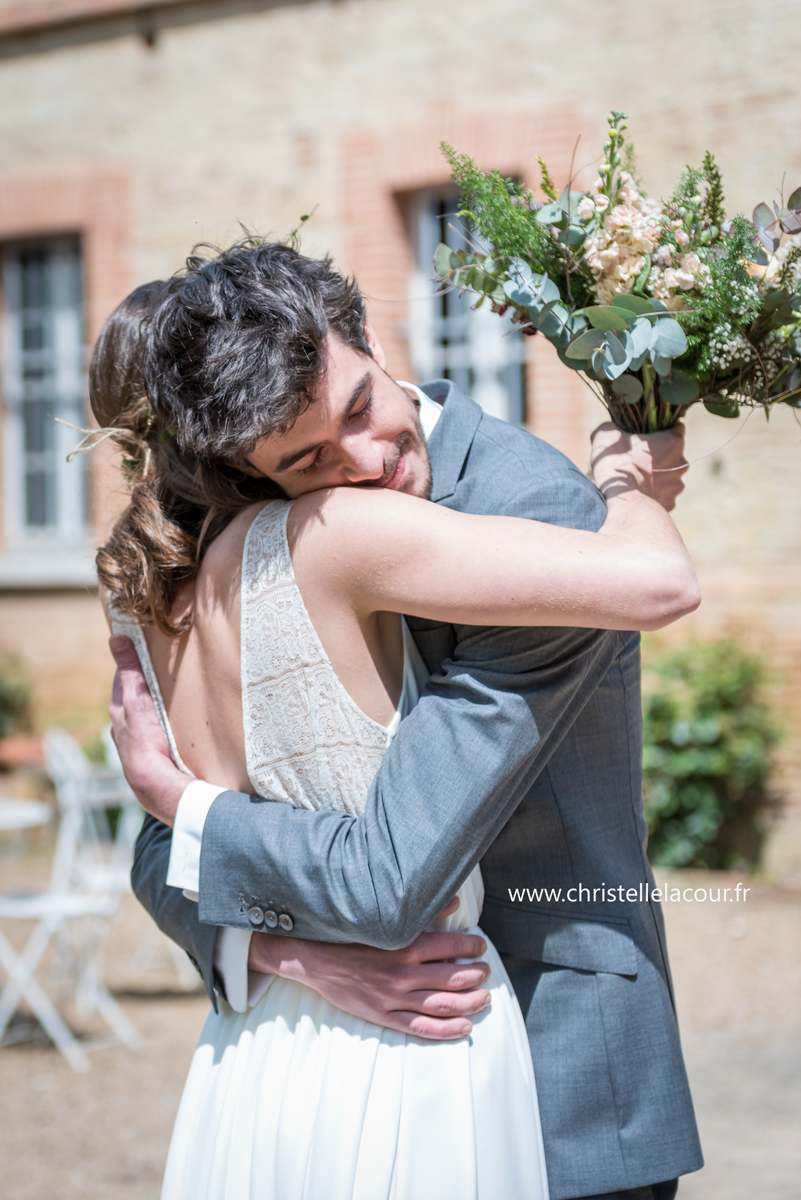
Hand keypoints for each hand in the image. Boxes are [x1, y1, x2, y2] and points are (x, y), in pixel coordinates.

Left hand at [108, 635, 188, 825]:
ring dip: (159, 707)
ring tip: (176, 697)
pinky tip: (179, 725)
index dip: (133, 663)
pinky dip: (166, 725)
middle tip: (165, 669)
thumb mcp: (137, 699)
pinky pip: (159, 733)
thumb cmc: (145, 741)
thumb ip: (129, 670)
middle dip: (148, 685)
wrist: (157, 783)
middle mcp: (125, 728)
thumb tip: (116, 637)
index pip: (124, 678)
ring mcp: (139, 743)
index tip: (144, 648)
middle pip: (136, 698)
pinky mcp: (154, 755)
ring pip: (148, 717)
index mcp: (120, 711)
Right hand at [249, 908, 490, 1040]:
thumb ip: (421, 910)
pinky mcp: (383, 1015)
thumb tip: (454, 901)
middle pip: (453, 977)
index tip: (480, 945)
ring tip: (484, 999)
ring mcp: (394, 997)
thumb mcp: (383, 915)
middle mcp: (403, 972)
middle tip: (486, 973)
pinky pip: (420, 1027)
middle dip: (476, 976)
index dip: (471, 946)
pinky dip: (445, 1030)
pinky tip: (465, 1027)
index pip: (451, 944)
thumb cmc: (350, 933)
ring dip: (469, 1003)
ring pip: (442, 1003)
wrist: (313, 957)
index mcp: (405, 943)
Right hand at [591, 422, 688, 511]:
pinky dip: (654, 494)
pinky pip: (663, 495)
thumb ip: (614, 427)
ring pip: (669, 477)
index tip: (649, 435)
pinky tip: (639, 494)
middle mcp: (681, 462)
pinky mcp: (670, 503)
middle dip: (659, 456)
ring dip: (657, 476)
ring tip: (637, 479)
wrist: (620, 498)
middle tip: (638, 459)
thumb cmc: (616, 462)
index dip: (662, 431)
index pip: (676, 429)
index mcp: (673, 441)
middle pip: (673, 455)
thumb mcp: (606, 434)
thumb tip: (611, 428)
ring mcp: (677, 485)